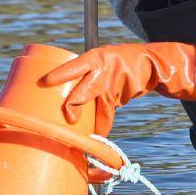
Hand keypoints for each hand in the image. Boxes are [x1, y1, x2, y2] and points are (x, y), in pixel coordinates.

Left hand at [40, 42, 195, 135]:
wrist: (149, 62)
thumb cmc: (114, 63)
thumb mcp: (99, 62)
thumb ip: (84, 75)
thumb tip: (60, 97)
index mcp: (93, 58)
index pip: (74, 66)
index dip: (60, 74)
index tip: (45, 82)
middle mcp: (104, 69)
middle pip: (85, 90)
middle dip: (74, 106)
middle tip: (69, 118)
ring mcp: (115, 82)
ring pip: (100, 106)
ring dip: (92, 123)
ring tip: (83, 136)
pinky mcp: (124, 93)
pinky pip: (109, 112)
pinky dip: (103, 124)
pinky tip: (98, 133)